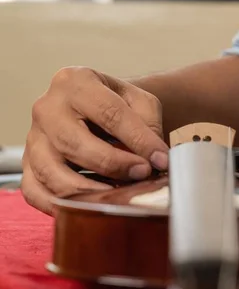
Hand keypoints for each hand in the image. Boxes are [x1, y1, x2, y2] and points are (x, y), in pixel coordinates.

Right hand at [22, 67, 168, 213]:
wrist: (99, 113)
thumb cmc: (121, 109)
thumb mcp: (140, 103)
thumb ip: (149, 127)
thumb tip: (156, 160)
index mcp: (75, 82)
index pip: (108, 113)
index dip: (138, 140)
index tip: (160, 160)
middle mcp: (47, 108)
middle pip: (74, 142)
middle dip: (113, 164)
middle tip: (142, 174)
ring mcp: (34, 139)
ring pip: (52, 172)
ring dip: (88, 190)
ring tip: (117, 195)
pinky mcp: (28, 167)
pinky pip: (34, 192)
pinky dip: (59, 206)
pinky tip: (88, 207)